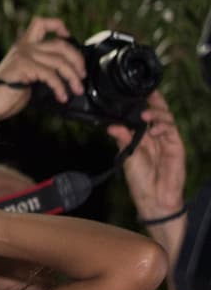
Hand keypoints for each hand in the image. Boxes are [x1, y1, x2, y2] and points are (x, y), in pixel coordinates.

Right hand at [0, 17, 86, 119]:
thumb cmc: (5, 95)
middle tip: (81, 75)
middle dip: (77, 59)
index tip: (67, 35)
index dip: (58, 25)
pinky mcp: (24, 66)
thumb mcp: (27, 77)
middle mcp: (23, 48)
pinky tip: (62, 97)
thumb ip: (42, 69)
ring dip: (72, 77)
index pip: (41, 23)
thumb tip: (67, 75)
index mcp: (23, 46)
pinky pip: (51, 75)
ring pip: (59, 61)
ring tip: (77, 89)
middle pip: (60, 44)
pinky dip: (60, 87)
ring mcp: (23, 56)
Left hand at [107, 91, 185, 221]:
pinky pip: (172, 131)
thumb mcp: (128, 157)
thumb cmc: (140, 180)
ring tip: (145, 115)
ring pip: (166, 119)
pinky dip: (164, 127)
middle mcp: (155, 137)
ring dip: (156, 114)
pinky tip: (155, 129)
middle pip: (157, 113)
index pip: (143, 117)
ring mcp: (167, 141)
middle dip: (153, 102)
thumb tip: (112, 125)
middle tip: (145, 95)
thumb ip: (123, 139)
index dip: (143, 104)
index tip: (137, 91)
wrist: (153, 198)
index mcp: (142, 138)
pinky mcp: (176, 146)